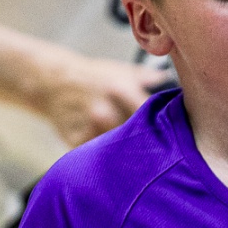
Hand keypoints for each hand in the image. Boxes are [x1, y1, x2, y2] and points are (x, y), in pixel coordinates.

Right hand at [29, 48, 165, 147]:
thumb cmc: (92, 77)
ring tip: (129, 150)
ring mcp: (88, 127)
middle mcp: (105, 111)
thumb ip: (150, 79)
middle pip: (137, 138)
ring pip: (117, 150)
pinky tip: (107, 150)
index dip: (166, 130)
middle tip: (155, 150)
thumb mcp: (121, 71)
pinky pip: (97, 156)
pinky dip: (103, 156)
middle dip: (146, 145)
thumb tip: (176, 83)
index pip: (153, 118)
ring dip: (125, 153)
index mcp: (121, 91)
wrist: (51, 81)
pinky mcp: (75, 141)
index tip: (176, 139)